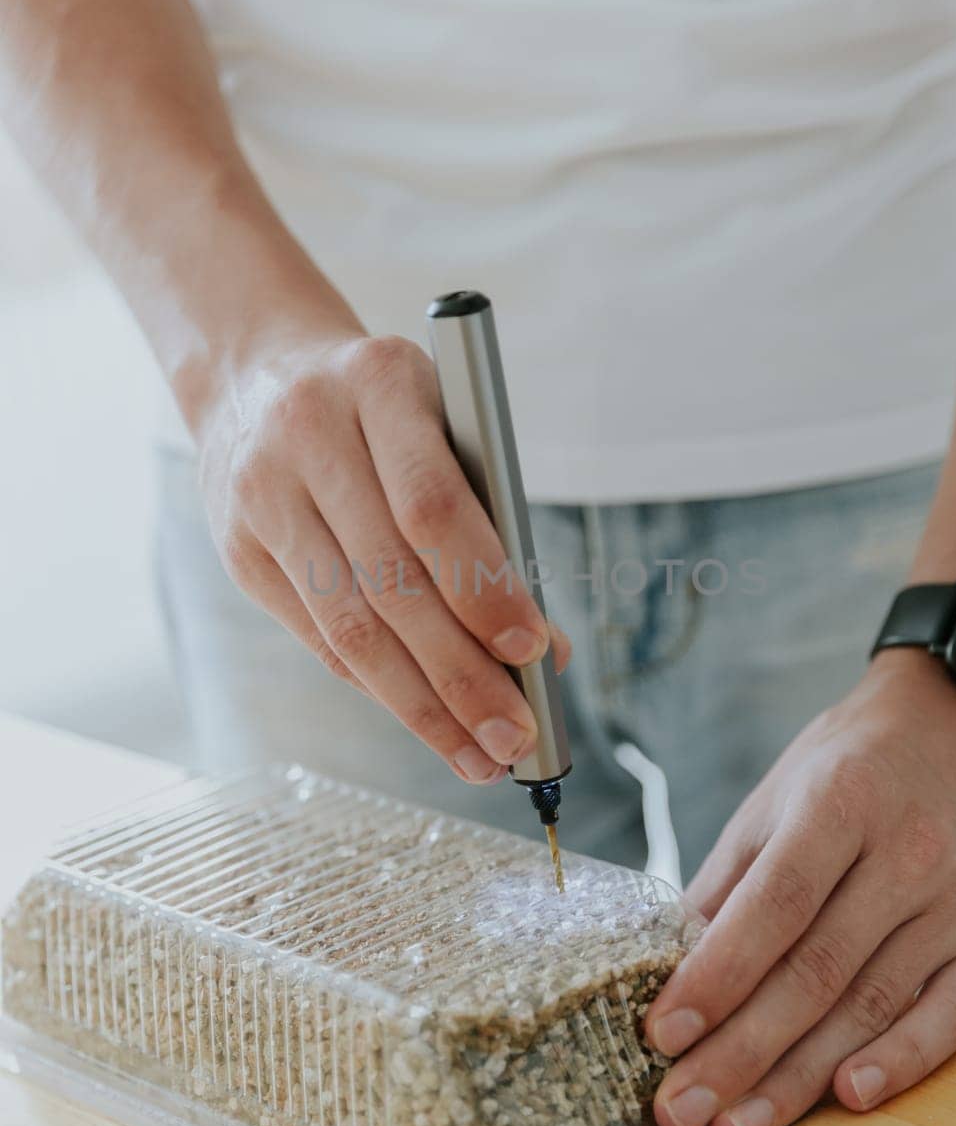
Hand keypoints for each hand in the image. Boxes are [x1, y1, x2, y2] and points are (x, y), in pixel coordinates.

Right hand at [194, 323, 569, 782]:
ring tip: (477, 754)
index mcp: (379, 382)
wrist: (254, 371)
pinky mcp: (240, 549)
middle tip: (515, 735)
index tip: (535, 650)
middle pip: (391, 580)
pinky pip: (319, 636)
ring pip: (348, 625)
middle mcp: (310, 434)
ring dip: (420, 704)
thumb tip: (545, 650)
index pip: (432, 505)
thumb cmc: (381, 407)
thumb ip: (491, 518)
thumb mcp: (442, 422)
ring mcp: (263, 495)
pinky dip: (378, 685)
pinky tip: (425, 719)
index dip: (483, 586)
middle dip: (461, 673)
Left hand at [647, 649, 955, 1125]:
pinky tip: (847, 1097)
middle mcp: (907, 857)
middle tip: (679, 1109)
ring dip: (798, 1077)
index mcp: (841, 807)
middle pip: (814, 972)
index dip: (716, 977)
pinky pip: (947, 1016)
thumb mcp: (777, 795)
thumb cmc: (853, 761)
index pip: (773, 907)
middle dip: (739, 1051)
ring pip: (870, 1005)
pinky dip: (900, 1062)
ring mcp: (955, 904)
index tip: (662, 1033)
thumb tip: (669, 960)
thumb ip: (728, 880)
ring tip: (735, 1125)